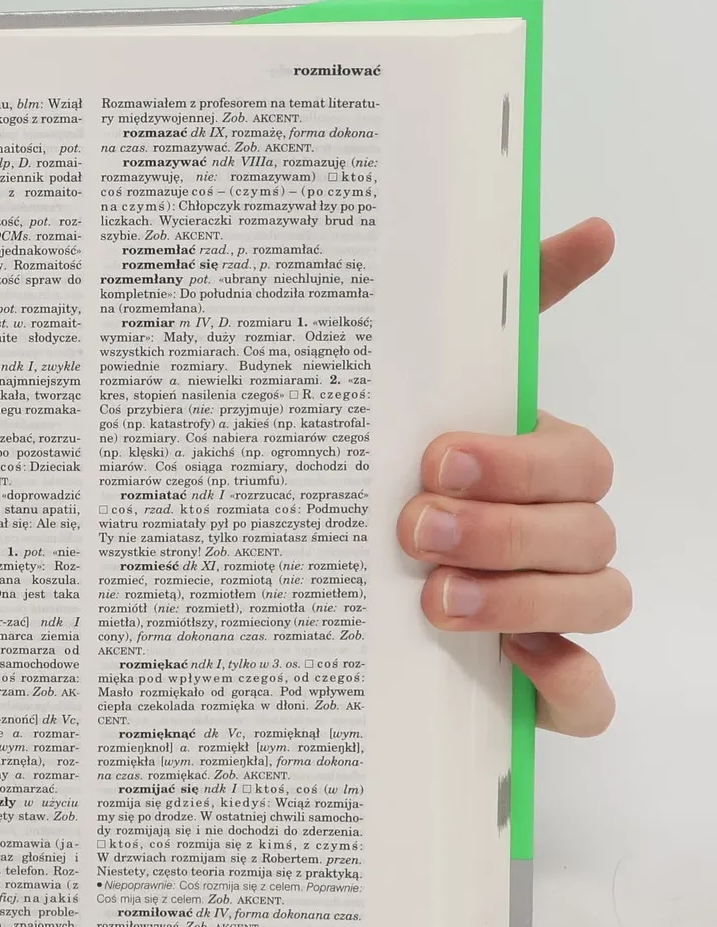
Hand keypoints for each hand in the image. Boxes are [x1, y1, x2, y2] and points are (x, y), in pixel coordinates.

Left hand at [398, 217, 625, 734]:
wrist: (329, 564)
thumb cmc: (401, 468)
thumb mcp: (427, 385)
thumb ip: (505, 306)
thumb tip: (592, 228)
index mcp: (537, 466)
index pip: (576, 459)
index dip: (519, 461)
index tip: (433, 456)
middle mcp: (558, 536)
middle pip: (586, 531)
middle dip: (504, 528)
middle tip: (414, 527)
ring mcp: (556, 610)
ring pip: (597, 602)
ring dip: (522, 599)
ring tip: (433, 596)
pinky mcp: (541, 680)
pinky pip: (589, 698)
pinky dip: (568, 686)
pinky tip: (518, 667)